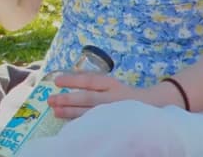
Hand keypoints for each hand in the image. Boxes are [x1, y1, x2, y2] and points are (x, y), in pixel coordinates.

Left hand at [47, 72, 167, 119]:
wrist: (151, 106)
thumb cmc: (121, 93)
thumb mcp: (110, 83)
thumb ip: (91, 81)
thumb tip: (66, 79)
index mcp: (111, 84)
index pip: (90, 80)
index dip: (73, 80)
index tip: (56, 81)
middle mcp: (113, 97)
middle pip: (88, 98)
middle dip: (68, 99)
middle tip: (50, 100)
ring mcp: (114, 111)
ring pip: (90, 112)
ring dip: (70, 113)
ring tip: (55, 112)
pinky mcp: (115, 122)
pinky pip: (96, 123)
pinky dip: (82, 123)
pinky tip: (69, 123)